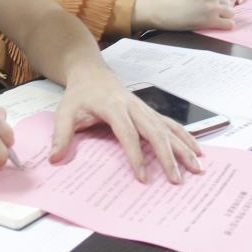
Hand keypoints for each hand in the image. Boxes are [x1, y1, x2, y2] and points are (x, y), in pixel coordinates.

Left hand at [51, 66, 201, 183]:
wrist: (91, 72)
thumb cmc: (79, 95)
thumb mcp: (64, 112)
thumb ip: (61, 135)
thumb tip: (54, 158)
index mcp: (113, 106)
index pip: (128, 133)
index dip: (135, 155)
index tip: (142, 176)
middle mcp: (133, 106)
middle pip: (155, 131)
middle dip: (168, 156)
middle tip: (176, 179)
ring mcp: (144, 108)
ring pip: (168, 127)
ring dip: (183, 147)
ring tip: (197, 167)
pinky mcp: (149, 111)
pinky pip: (171, 124)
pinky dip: (185, 137)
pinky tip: (197, 150)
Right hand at [134, 0, 245, 31]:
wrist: (164, 11)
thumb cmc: (176, 0)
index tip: (221, 1)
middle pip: (229, 2)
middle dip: (223, 8)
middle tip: (211, 12)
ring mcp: (212, 6)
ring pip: (231, 13)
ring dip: (224, 17)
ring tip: (213, 18)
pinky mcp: (211, 20)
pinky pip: (229, 24)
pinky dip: (226, 26)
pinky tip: (218, 25)